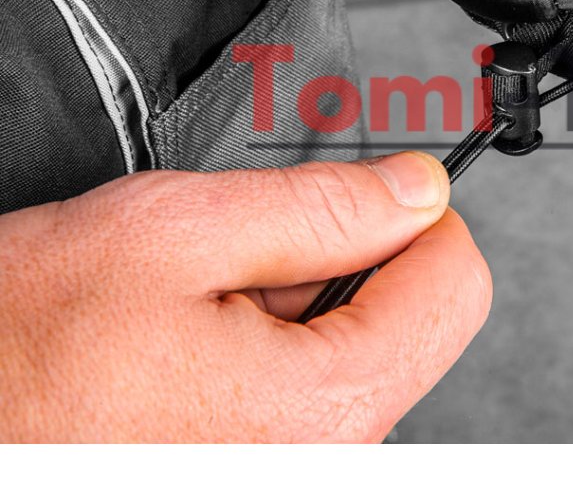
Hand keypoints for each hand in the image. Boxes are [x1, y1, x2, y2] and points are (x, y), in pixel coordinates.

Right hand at [0, 153, 490, 441]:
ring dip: (293, 302)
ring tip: (199, 306)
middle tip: (241, 258)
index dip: (416, 219)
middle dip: (339, 263)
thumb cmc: (23, 349)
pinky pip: (308, 389)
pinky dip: (268, 344)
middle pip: (408, 318)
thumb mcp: (177, 233)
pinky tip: (195, 342)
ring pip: (354, 349)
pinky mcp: (262, 466)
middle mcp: (326, 458)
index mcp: (324, 404)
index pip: (456, 285)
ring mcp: (297, 470)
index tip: (370, 198)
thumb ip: (322, 207)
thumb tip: (417, 189)